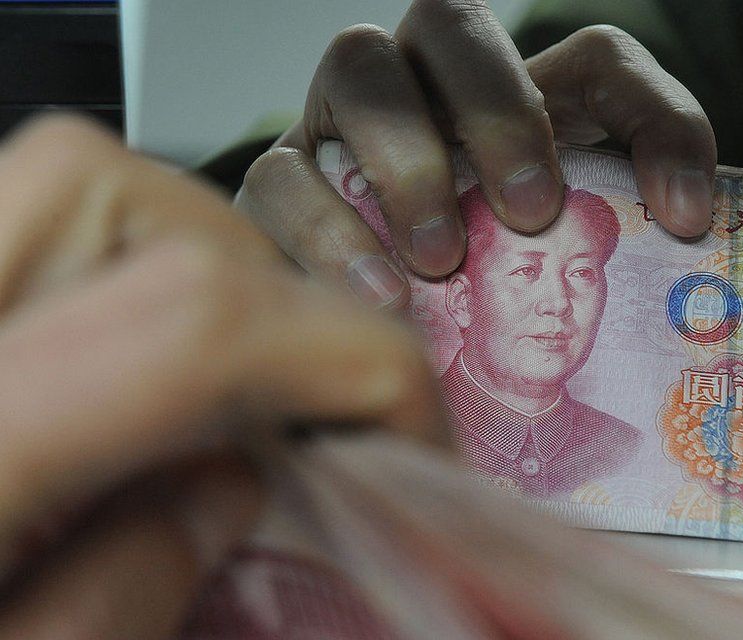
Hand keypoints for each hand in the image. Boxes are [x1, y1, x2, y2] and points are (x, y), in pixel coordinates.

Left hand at [0, 117, 444, 639]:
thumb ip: (133, 584)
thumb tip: (234, 479)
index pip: (196, 321)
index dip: (351, 359)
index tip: (415, 440)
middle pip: (126, 201)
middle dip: (268, 292)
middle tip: (305, 410)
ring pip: (78, 181)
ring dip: (194, 263)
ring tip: (228, 378)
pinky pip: (34, 222)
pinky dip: (122, 269)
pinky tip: (137, 371)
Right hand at [235, 0, 716, 307]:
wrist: (385, 329)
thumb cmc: (484, 288)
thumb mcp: (566, 254)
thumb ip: (629, 221)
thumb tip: (690, 220)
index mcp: (516, 97)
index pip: (596, 61)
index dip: (650, 119)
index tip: (681, 216)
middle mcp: (422, 75)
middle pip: (449, 21)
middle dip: (496, 111)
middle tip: (530, 213)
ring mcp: (338, 116)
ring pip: (357, 67)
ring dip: (407, 158)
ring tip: (440, 263)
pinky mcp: (276, 181)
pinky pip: (279, 178)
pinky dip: (328, 231)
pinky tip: (381, 296)